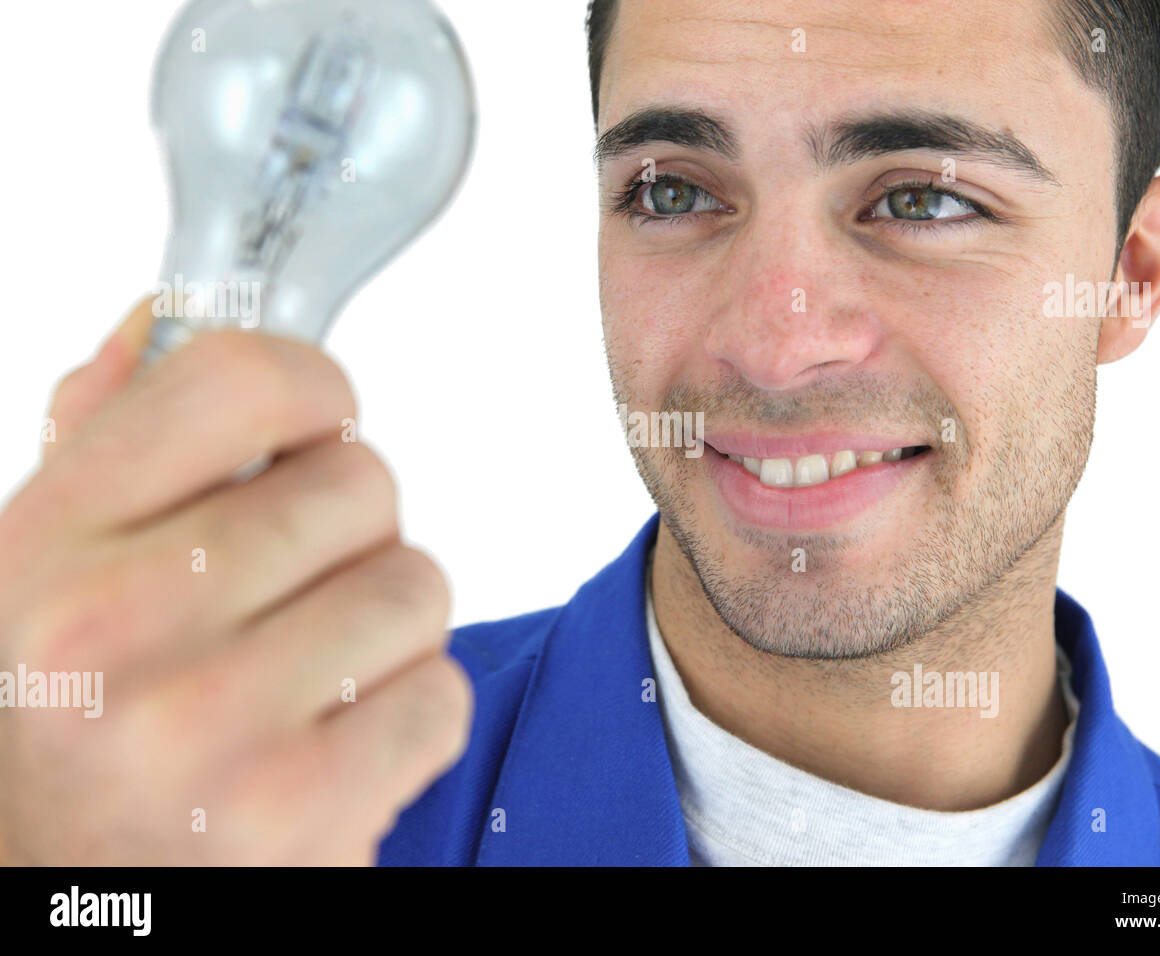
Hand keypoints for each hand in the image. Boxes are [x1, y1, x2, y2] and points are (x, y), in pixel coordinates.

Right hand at [0, 298, 470, 863]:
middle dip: (354, 531)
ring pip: (417, 586)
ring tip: (313, 675)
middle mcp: (110, 631)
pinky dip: (410, 715)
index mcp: (46, 547)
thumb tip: (167, 315)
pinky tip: (334, 746)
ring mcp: (204, 731)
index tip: (317, 429)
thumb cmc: (79, 719)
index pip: (239, 379)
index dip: (314, 390)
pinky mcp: (298, 813)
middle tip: (295, 592)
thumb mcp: (47, 572)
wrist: (76, 891)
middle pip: (361, 482)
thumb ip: (107, 440)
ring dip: (389, 626)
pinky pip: (441, 693)